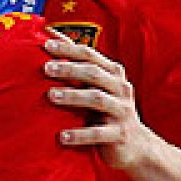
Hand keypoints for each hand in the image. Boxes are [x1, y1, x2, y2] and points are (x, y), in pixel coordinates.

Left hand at [45, 35, 155, 170]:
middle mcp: (120, 88)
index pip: (89, 55)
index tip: (45, 44)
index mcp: (112, 73)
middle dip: (69, 69)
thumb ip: (76, 66)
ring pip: (98, 99)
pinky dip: (80, 134)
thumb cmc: (106, 110)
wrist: (136, 145)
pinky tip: (62, 137)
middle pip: (94, 73)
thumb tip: (48, 35)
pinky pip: (99, 133)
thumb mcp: (95, 86)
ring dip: (73, 96)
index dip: (68, 48)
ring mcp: (122, 111)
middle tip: (46, 68)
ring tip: (51, 96)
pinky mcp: (120, 134)